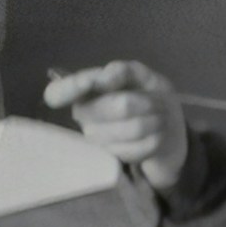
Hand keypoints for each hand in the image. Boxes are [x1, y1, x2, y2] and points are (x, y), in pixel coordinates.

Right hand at [43, 61, 188, 188]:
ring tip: (159, 116)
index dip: (69, 88)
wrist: (168, 128)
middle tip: (157, 101)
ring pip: (136, 128)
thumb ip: (122, 70)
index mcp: (85, 91)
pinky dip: (158, 136)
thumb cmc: (149, 97)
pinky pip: (144, 146)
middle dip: (148, 102)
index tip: (90, 82)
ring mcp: (98, 138)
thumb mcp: (141, 76)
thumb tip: (102, 79)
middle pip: (120, 107)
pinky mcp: (115, 156)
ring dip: (157, 120)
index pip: (57, 93)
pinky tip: (156, 133)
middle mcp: (84, 115)